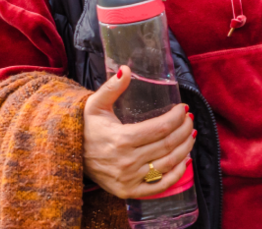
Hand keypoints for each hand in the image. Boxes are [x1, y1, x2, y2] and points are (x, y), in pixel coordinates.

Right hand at [83, 66, 195, 199]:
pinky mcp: (128, 191)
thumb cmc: (86, 127)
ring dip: (186, 148)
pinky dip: (177, 174)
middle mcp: (126, 162)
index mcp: (121, 139)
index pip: (161, 128)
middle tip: (190, 119)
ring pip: (169, 163)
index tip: (184, 108)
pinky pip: (160, 186)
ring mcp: (128, 179)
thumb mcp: (95, 105)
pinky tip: (185, 160)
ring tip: (190, 134)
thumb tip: (127, 69)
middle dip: (185, 129)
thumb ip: (111, 87)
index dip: (177, 118)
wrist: (70, 156)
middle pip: (168, 145)